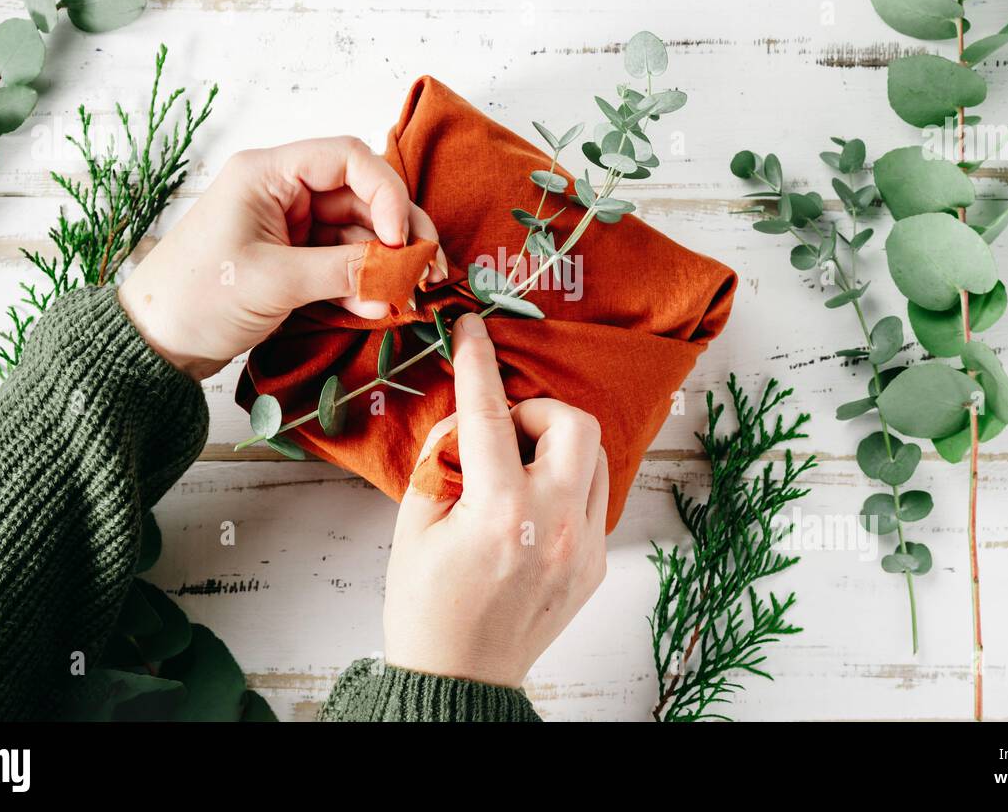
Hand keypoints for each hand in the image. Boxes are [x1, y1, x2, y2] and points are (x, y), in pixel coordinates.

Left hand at [119, 136, 445, 379]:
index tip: (401, 237)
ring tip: (408, 295)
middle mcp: (284, 192)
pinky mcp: (295, 261)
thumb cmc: (196, 298)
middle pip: (363, 197)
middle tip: (428, 268)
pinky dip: (366, 283)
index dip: (386, 193)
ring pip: (359, 233)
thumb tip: (401, 269)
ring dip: (386, 264)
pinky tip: (380, 306)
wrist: (155, 345)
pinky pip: (344, 263)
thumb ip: (342, 270)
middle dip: (398, 232)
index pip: (347, 158)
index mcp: (268, 174)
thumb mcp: (274, 281)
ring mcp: (292, 228)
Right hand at [383, 313, 608, 687]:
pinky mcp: (595, 565)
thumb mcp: (412, 525)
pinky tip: (528, 507)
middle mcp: (554, 526)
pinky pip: (591, 497)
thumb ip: (440, 459)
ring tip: (514, 470)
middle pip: (573, 423)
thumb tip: (467, 419)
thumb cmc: (425, 607)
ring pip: (592, 457)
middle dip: (536, 411)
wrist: (459, 679)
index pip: (492, 416)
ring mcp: (583, 547)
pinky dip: (562, 484)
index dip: (478, 363)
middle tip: (502, 432)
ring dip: (554, 446)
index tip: (472, 328)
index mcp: (501, 514)